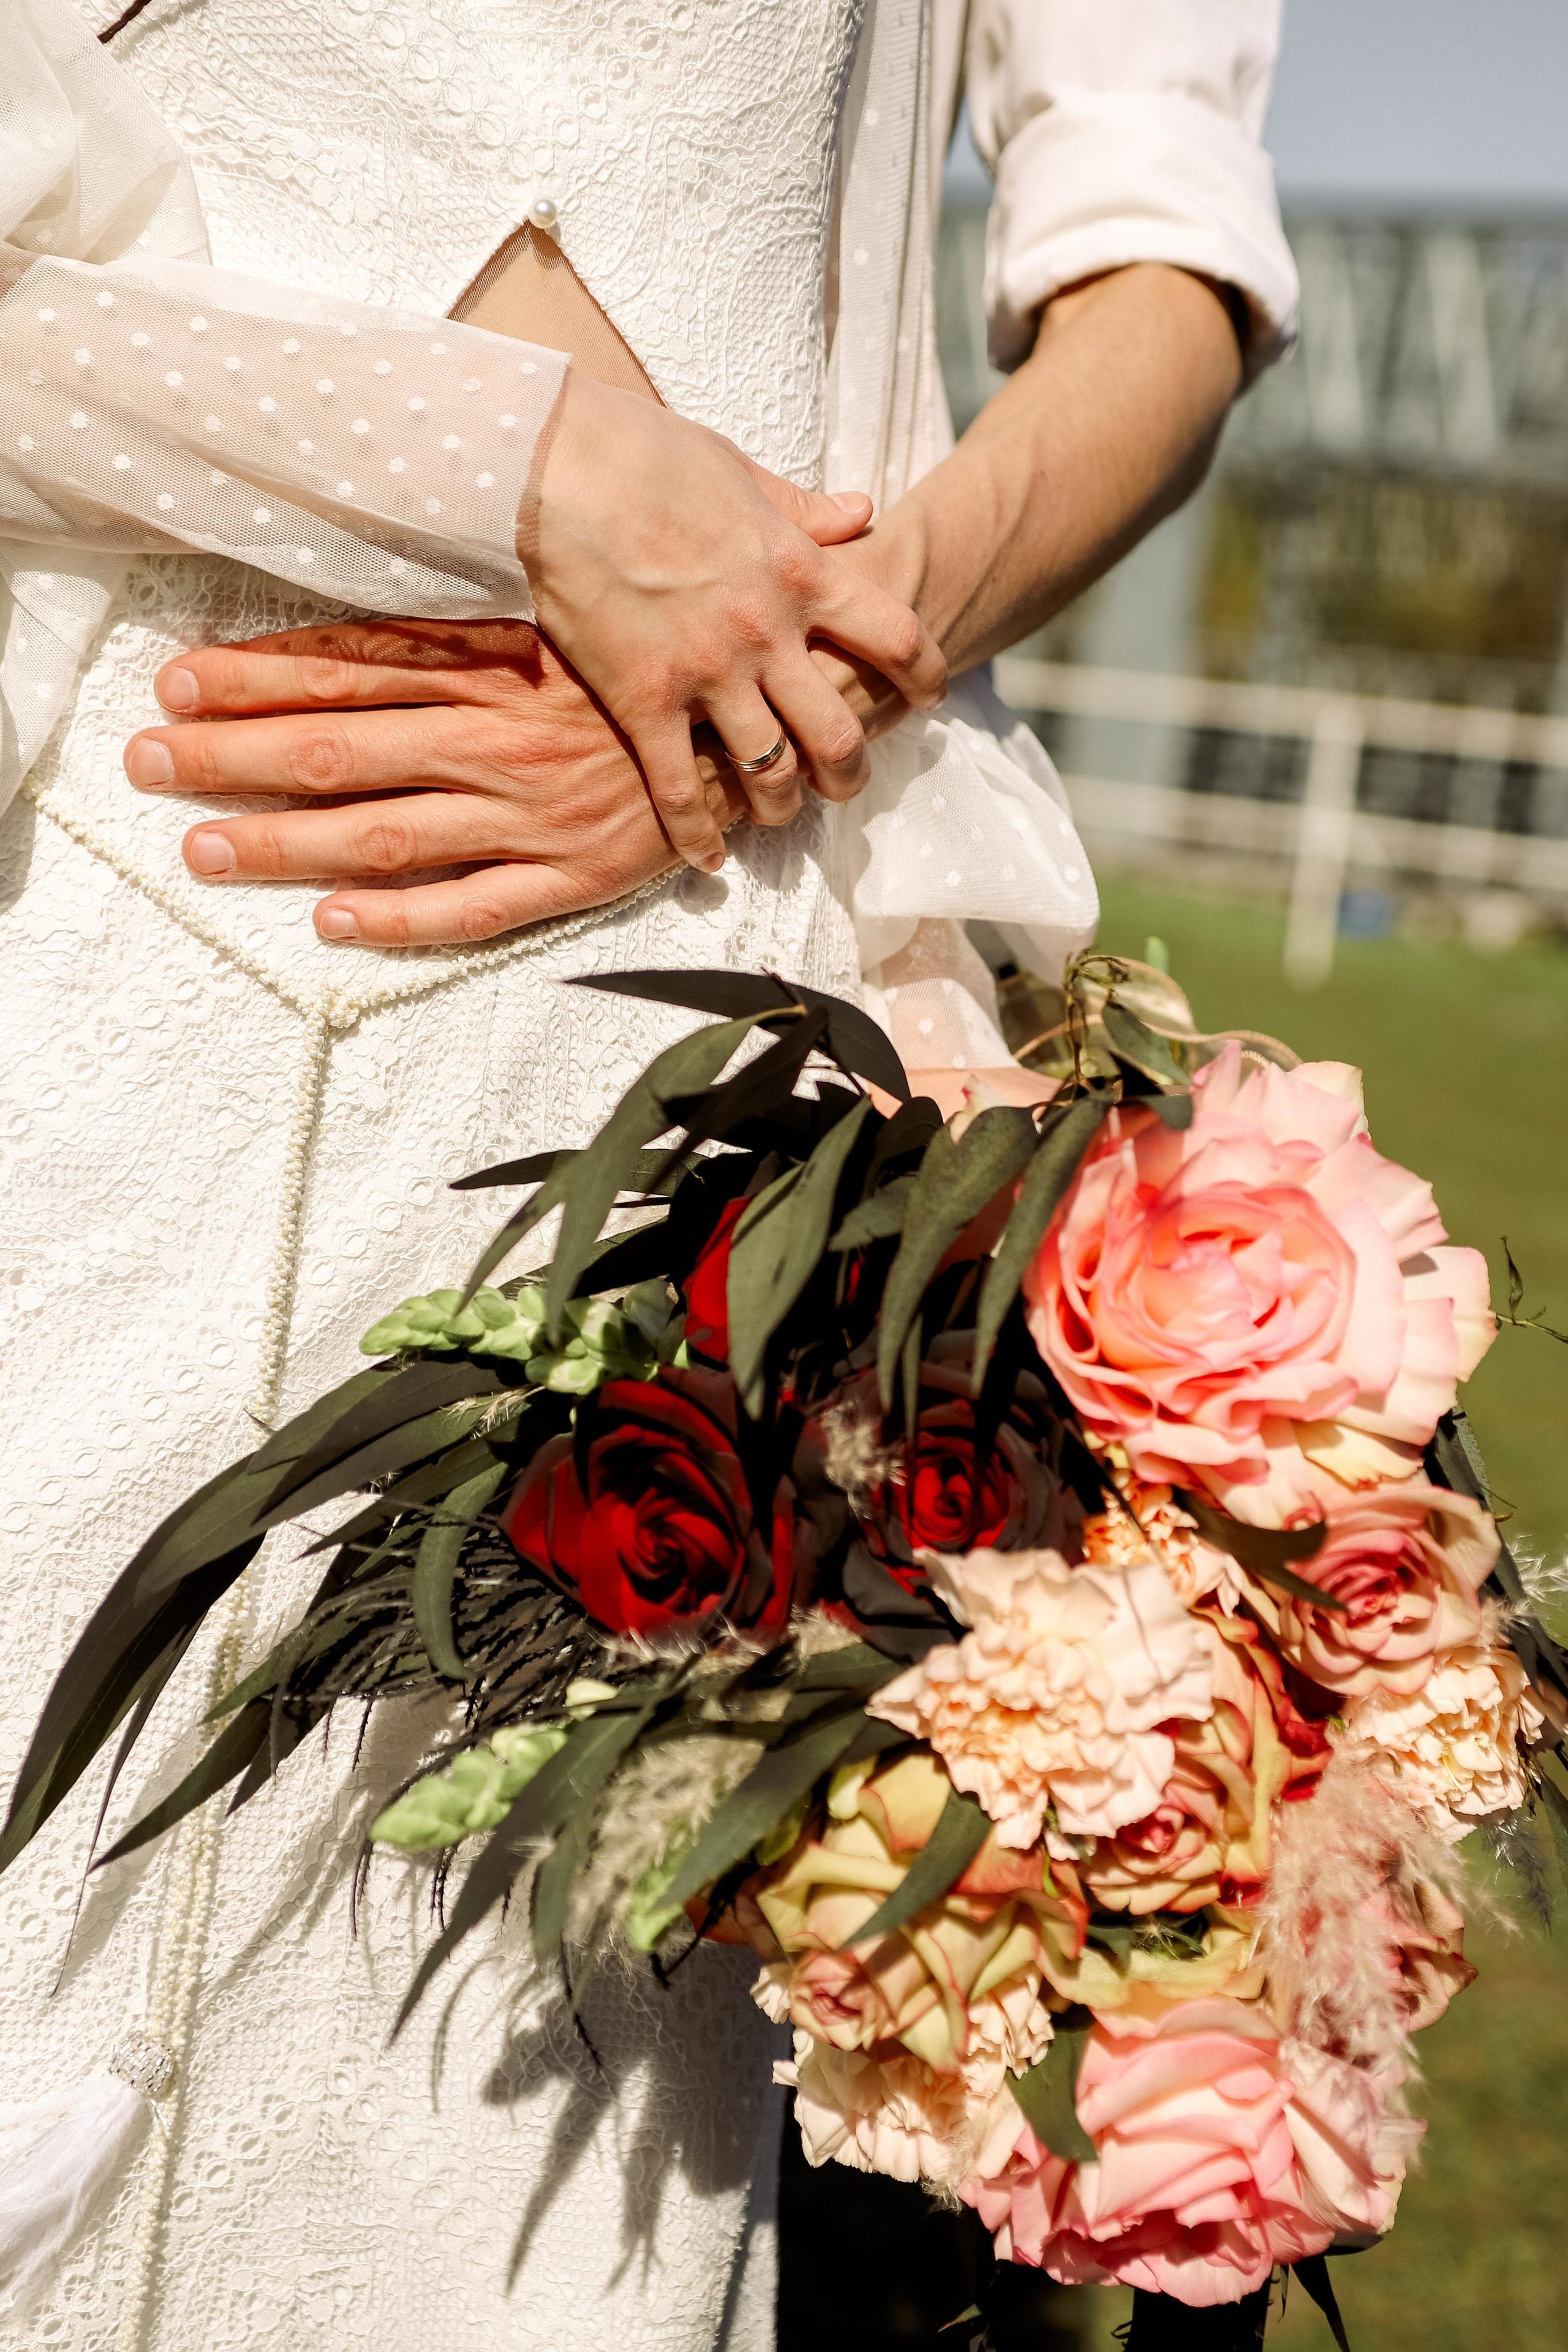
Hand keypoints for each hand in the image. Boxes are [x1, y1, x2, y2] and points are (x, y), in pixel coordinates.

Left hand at [125, 620, 747, 945]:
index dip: (257, 674)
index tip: (177, 679)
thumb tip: (374, 605)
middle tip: (148, 761)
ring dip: (286, 843)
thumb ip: (469, 616)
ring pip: (385, 831)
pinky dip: (401, 917)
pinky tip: (333, 923)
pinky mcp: (573, 875)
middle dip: (234, 756)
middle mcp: (499, 738)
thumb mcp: (561, 616)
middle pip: (341, 747)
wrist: (769, 712)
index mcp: (496, 665)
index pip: (352, 666)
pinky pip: (473, 906)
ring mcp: (532, 814)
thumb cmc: (655, 658)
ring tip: (202, 848)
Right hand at [525, 372, 947, 869]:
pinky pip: (682, 791)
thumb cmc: (647, 457)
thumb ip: (807, 509)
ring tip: (778, 813)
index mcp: (802, 573)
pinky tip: (709, 860)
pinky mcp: (643, 703)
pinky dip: (700, 836)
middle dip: (852, 770)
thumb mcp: (744, 472)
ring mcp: (706, 675)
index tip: (929, 698)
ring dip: (783, 805)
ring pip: (772, 773)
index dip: (926, 676)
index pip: (899, 638)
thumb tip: (864, 511)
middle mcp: (767, 634)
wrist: (553, 466)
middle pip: (840, 732)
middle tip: (846, 783)